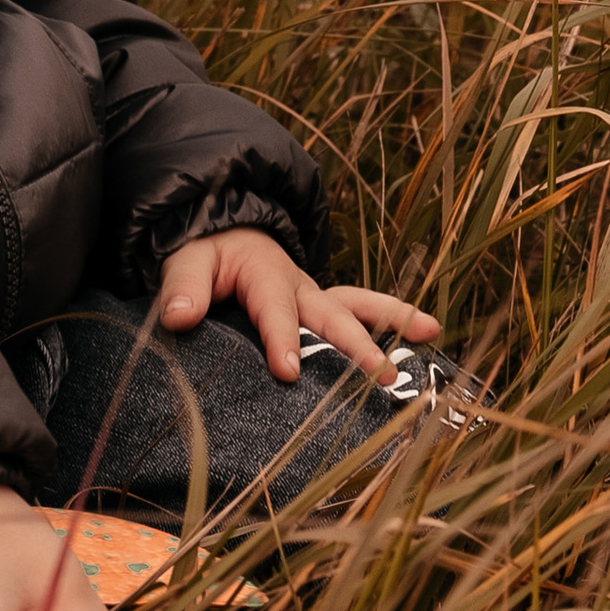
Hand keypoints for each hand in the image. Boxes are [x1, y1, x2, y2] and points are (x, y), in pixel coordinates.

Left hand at [157, 228, 438, 384]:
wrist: (225, 236)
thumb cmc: (208, 255)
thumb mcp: (186, 261)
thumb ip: (183, 287)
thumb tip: (178, 317)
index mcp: (266, 275)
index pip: (275, 310)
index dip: (282, 340)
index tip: (288, 371)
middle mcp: (300, 286)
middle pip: (332, 314)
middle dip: (356, 344)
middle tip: (380, 374)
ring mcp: (317, 298)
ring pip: (359, 307)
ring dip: (394, 321)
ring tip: (430, 334)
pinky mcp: (323, 310)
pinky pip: (361, 313)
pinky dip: (393, 324)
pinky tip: (424, 343)